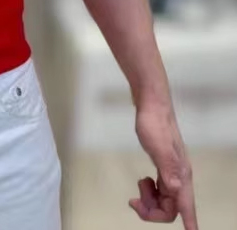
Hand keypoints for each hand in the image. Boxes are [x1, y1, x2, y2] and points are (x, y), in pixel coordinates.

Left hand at [130, 104, 198, 228]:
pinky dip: (150, 192)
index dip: (190, 223)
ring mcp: (172, 172)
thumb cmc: (153, 124)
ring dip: (150, 201)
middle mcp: (179, 177)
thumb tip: (176, 190)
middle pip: (170, 209)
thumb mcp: (158, 147)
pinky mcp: (163, 167)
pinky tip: (143, 182)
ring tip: (138, 187)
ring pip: (165, 201)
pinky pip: (160, 191)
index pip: (186, 207)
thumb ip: (167, 169)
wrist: (151, 106)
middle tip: (133, 200)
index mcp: (181, 175)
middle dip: (152, 210)